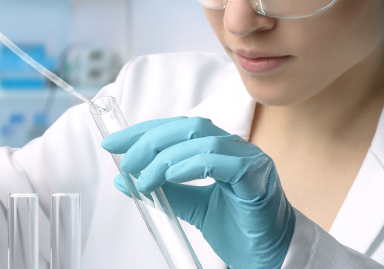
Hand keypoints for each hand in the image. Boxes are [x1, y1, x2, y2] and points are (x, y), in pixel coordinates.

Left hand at [101, 117, 294, 268]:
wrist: (269, 257)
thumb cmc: (237, 229)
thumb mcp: (191, 206)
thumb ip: (162, 190)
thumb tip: (123, 179)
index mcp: (218, 149)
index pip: (176, 128)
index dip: (143, 131)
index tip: (114, 143)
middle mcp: (234, 147)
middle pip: (187, 126)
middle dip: (149, 139)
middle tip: (124, 159)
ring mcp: (248, 158)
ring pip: (201, 141)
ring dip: (164, 158)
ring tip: (142, 178)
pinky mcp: (257, 177)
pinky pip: (220, 162)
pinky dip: (190, 165)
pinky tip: (169, 176)